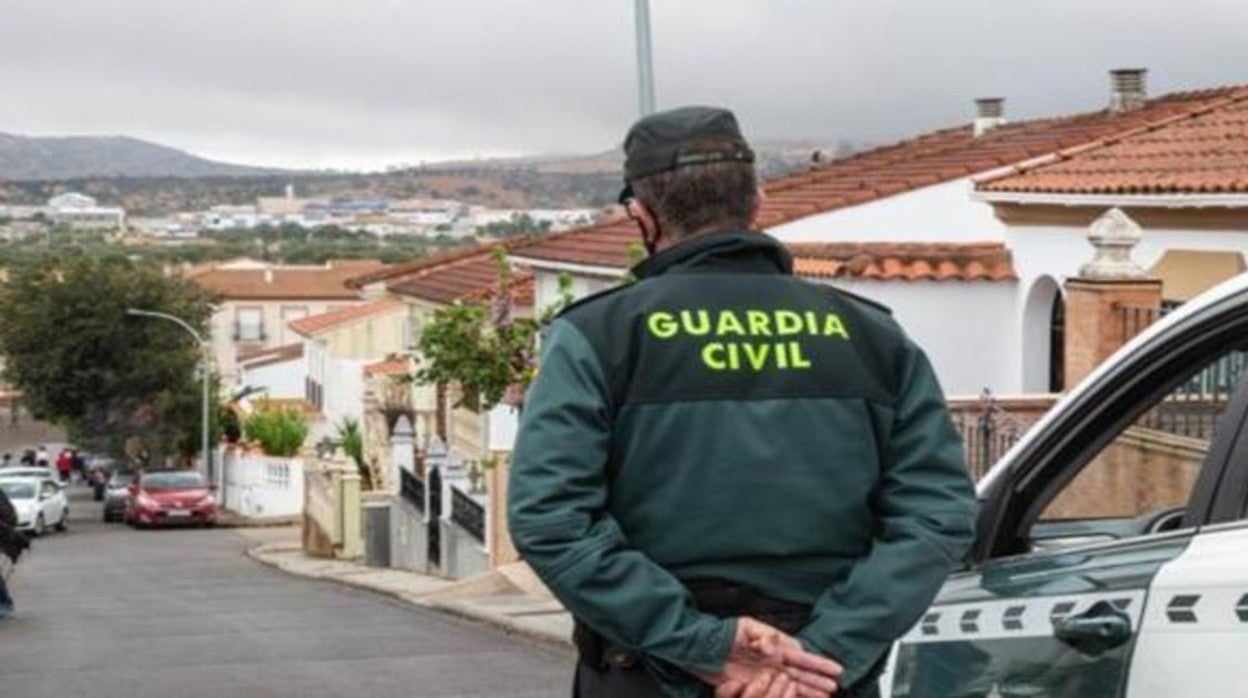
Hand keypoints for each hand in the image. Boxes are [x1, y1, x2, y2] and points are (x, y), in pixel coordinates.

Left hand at [697, 617, 841, 697]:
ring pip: (792, 685)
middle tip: (835, 689)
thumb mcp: (746, 628)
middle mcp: (773, 663)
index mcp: (774, 647)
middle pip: (801, 673)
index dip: (818, 663)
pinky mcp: (753, 687)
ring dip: (808, 691)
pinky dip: (790, 695)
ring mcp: (764, 675)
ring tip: (825, 697)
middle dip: (818, 681)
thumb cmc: (726, 634)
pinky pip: (774, 693)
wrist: (703, 649)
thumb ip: (765, 637)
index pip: (802, 656)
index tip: (835, 669)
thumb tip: (774, 648)